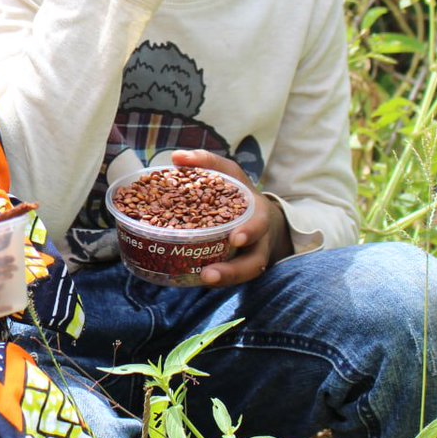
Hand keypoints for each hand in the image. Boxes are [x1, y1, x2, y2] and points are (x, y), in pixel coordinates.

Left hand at [165, 150, 292, 287]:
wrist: (259, 215)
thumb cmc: (239, 192)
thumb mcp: (228, 173)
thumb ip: (206, 162)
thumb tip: (176, 157)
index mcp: (257, 215)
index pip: (259, 224)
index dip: (250, 231)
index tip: (236, 238)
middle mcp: (258, 241)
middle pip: (253, 262)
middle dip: (234, 270)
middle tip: (210, 274)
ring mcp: (249, 258)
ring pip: (243, 276)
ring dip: (224, 280)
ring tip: (201, 280)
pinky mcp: (237, 268)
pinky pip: (230, 279)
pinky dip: (215, 280)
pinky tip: (193, 279)